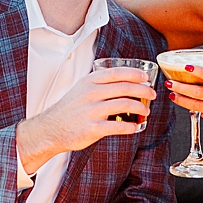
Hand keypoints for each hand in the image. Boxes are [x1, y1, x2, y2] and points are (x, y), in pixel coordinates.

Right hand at [16, 66, 156, 172]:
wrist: (50, 129)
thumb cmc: (70, 109)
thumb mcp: (82, 89)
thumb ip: (100, 84)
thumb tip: (126, 81)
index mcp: (89, 81)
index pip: (117, 73)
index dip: (135, 74)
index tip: (146, 78)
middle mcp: (91, 93)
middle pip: (125, 88)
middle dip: (143, 90)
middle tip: (152, 94)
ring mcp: (92, 111)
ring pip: (125, 104)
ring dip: (140, 108)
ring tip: (146, 111)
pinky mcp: (93, 128)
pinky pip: (118, 126)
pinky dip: (130, 126)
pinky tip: (136, 127)